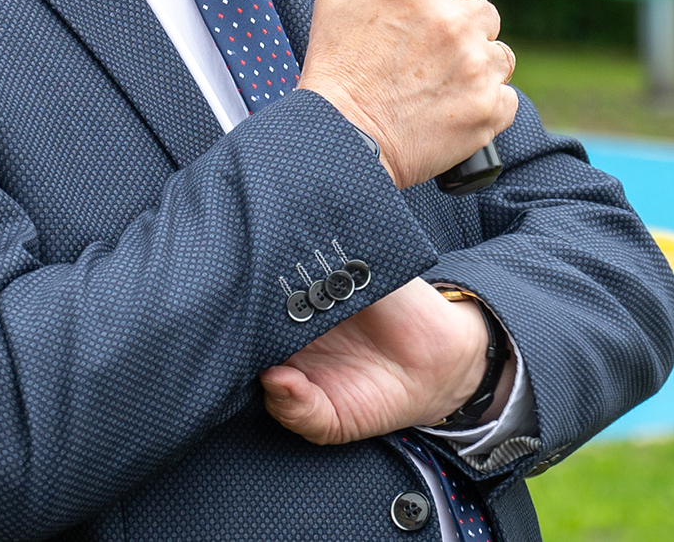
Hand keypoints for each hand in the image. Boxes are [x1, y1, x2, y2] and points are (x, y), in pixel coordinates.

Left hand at [260, 279, 492, 443]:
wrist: (436, 372)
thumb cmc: (374, 398)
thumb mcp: (331, 422)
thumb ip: (297, 412)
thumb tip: (270, 379)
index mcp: (283, 342)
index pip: (245, 330)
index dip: (238, 335)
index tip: (237, 342)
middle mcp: (297, 309)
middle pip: (259, 294)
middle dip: (253, 303)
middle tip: (254, 313)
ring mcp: (324, 284)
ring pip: (289, 269)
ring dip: (285, 277)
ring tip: (288, 297)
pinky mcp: (354, 264)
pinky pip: (330, 251)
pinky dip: (322, 257)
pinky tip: (320, 276)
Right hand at [296, 0, 516, 187]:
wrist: (341, 137)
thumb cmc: (334, 74)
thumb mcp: (332, 6)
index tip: (450, 6)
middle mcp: (455, 22)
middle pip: (487, 15)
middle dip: (468, 32)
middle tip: (438, 57)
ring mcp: (476, 66)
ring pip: (500, 57)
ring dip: (479, 69)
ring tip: (445, 88)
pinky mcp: (488, 107)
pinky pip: (506, 98)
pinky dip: (488, 106)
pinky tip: (456, 111)